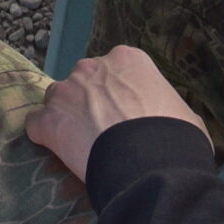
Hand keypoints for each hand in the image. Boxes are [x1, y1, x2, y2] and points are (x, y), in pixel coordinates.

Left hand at [25, 47, 208, 180]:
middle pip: (84, 82)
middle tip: (105, 133)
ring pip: (58, 101)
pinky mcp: (48, 120)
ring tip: (82, 147)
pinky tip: (59, 153)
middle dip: (91, 104)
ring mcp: (66, 91)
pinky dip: (45, 137)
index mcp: (128, 60)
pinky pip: (37, 125)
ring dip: (67, 118)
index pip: (116, 72)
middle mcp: (92, 67)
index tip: (126, 117)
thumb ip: (167, 107)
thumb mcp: (185, 114)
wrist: (151, 163)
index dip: (120, 96)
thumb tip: (171, 120)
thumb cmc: (177, 138)